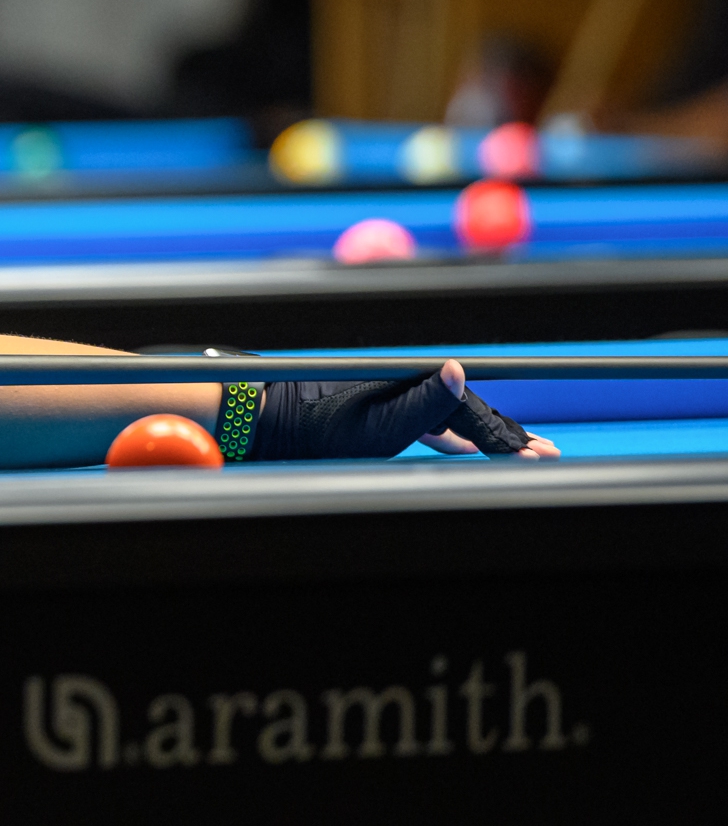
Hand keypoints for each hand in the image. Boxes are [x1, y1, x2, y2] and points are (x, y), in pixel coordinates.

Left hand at [250, 360, 557, 459]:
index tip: (538, 455)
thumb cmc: (322, 427)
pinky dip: (455, 437)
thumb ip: (425, 402)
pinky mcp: (384, 409)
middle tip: (546, 455)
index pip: (474, 413)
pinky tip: (468, 448)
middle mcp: (410, 385)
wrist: (279, 420)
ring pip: (454, 419)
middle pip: (470, 412)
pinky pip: (431, 423)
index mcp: (415, 384)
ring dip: (487, 437)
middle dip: (508, 435)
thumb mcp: (378, 424)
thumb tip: (459, 369)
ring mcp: (398, 397)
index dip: (507, 437)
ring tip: (520, 451)